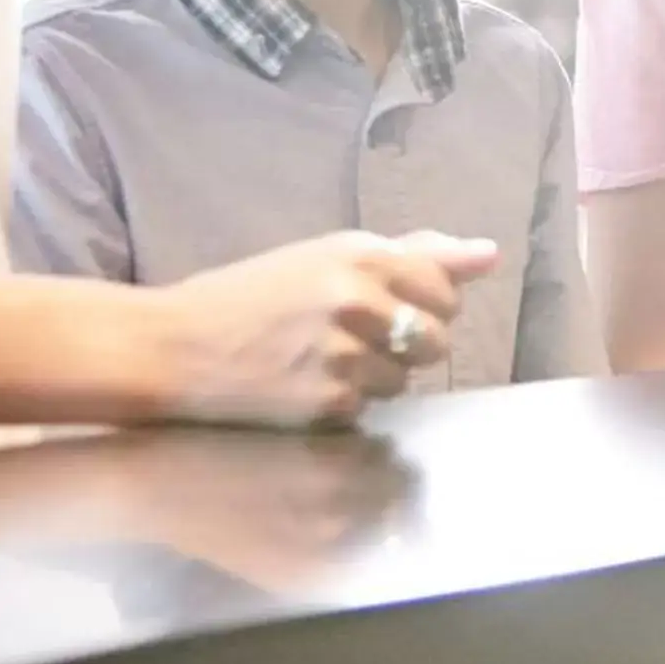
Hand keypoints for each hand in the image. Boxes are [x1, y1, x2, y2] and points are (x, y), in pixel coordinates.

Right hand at [145, 230, 498, 426]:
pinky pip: (368, 410)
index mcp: (363, 254)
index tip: (388, 309)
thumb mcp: (328, 256)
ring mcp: (344, 354)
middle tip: (355, 340)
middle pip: (436, 339)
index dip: (423, 305)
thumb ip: (417, 253)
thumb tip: (490, 254)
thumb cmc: (252, 296)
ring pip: (405, 379)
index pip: (445, 291)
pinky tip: (304, 389)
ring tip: (323, 363)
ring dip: (376, 377)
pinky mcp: (328, 404)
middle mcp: (359, 300)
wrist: (174, 348)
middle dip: (407, 344)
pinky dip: (345, 405)